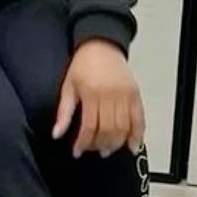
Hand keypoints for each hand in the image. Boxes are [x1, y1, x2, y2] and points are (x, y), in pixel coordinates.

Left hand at [52, 40, 144, 159]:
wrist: (101, 45)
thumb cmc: (83, 64)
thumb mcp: (68, 86)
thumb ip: (64, 112)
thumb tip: (57, 134)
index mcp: (91, 93)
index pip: (89, 127)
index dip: (83, 143)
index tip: (77, 151)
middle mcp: (111, 95)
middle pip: (108, 130)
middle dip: (99, 145)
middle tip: (92, 150)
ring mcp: (125, 95)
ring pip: (123, 127)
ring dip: (116, 143)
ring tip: (108, 150)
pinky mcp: (135, 94)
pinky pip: (139, 119)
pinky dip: (138, 134)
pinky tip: (132, 146)